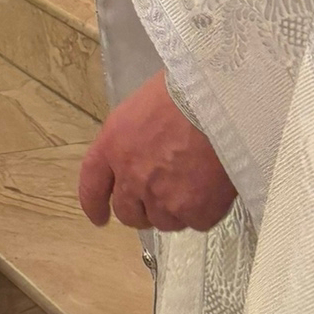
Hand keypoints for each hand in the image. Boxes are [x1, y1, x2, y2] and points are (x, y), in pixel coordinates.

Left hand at [77, 73, 234, 232]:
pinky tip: (213, 187)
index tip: (99, 217)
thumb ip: (132, 138)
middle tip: (156, 202)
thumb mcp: (141, 106)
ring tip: (193, 184)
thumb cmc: (182, 92)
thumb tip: (139, 152)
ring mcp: (164, 199)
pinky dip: (203, 210)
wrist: (221, 103)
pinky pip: (196, 221)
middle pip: (127, 213)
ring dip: (173, 210)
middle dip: (139, 211)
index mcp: (113, 146)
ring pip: (164, 221)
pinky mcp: (196, 211)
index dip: (94, 204)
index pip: (92, 185)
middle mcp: (132, 178)